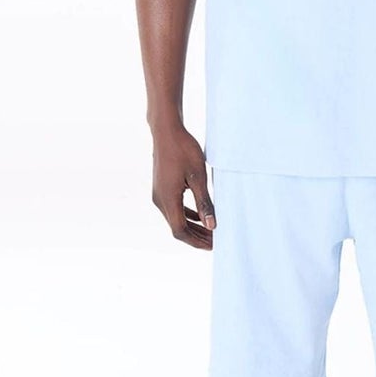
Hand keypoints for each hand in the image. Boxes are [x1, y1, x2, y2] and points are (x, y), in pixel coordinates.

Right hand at [151, 123, 216, 249]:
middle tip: (216, 241)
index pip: (180, 231)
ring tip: (210, 232)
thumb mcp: (198, 177)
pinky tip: (200, 216)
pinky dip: (187, 216)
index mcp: (168, 199)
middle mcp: (160, 200)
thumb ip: (205, 202)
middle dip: (197, 237)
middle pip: (177, 228)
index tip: (213, 245)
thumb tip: (211, 226)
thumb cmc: (183, 150)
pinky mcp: (162, 188)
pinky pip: (174, 208)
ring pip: (175, 219)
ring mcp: (159, 194)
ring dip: (193, 227)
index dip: (197, 241)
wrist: (166, 131)